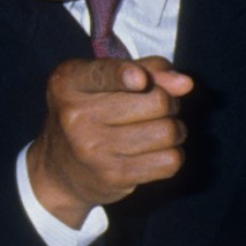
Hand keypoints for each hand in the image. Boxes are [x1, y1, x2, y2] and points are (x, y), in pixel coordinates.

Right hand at [26, 56, 192, 227]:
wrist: (60, 170)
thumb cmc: (90, 112)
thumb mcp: (104, 80)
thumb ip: (145, 68)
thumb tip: (185, 83)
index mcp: (68, 82)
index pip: (102, 74)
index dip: (125, 74)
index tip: (140, 79)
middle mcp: (76, 116)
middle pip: (157, 101)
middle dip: (168, 101)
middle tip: (157, 107)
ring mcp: (93, 149)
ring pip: (168, 132)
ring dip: (174, 129)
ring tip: (157, 129)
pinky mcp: (113, 177)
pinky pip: (170, 161)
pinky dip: (173, 154)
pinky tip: (156, 151)